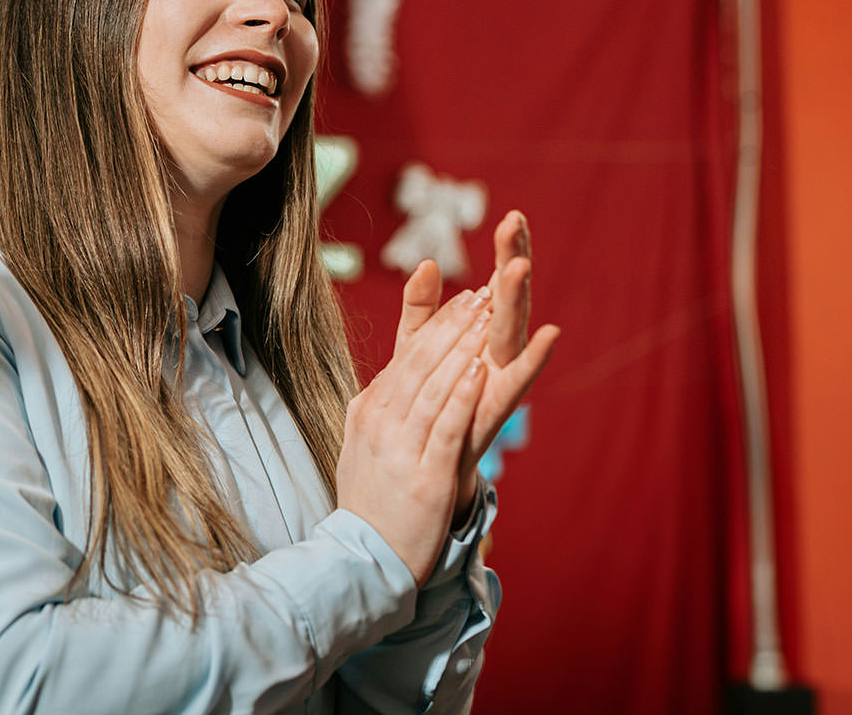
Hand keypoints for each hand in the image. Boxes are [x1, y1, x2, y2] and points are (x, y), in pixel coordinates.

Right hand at [336, 261, 494, 585]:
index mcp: (368, 411)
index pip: (406, 355)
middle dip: (455, 324)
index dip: (440, 323)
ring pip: (434, 387)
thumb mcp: (367, 440)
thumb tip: (397, 368)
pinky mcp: (425, 478)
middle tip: (485, 293)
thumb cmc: (372, 500)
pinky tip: (479, 370)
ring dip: (462, 348)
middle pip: (421, 362)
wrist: (362, 559)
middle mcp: (380, 424)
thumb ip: (384, 400)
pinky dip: (461, 396)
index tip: (467, 296)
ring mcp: (400, 450)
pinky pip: (444, 428)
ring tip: (489, 317)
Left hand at [412, 211, 557, 511]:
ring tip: (519, 264)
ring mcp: (500, 378)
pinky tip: (550, 333)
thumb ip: (421, 309)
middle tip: (517, 224)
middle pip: (510, 299)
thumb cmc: (430, 405)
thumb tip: (424, 263)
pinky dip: (535, 358)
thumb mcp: (417, 351)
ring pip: (513, 331)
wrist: (428, 468)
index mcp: (482, 334)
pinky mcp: (496, 408)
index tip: (513, 215)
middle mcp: (498, 352)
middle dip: (515, 261)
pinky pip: (519, 380)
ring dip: (519, 298)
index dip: (507, 252)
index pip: (498, 284)